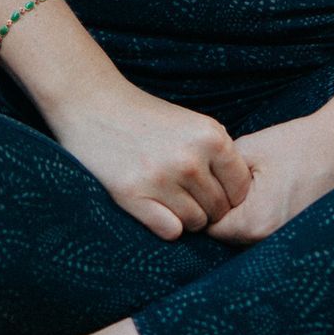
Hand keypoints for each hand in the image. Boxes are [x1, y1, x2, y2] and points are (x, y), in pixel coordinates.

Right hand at [47, 79, 252, 240]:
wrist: (92, 103)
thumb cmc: (144, 115)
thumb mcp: (191, 123)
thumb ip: (217, 154)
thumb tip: (241, 198)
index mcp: (211, 136)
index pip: (241, 188)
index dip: (229, 194)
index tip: (211, 189)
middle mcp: (190, 158)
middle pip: (219, 209)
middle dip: (206, 207)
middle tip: (184, 193)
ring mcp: (161, 178)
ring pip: (196, 223)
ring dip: (185, 216)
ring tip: (167, 195)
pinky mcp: (133, 195)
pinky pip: (170, 231)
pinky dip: (166, 225)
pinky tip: (153, 206)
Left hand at [202, 107, 333, 246]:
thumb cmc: (300, 144)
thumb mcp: (248, 150)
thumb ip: (218, 174)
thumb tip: (203, 188)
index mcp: (254, 223)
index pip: (211, 228)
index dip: (206, 205)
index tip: (207, 187)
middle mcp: (271, 242)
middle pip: (231, 237)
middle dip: (227, 214)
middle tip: (234, 185)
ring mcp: (290, 244)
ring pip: (251, 237)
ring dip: (248, 218)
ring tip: (262, 187)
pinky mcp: (304, 238)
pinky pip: (273, 234)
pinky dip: (269, 218)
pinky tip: (278, 194)